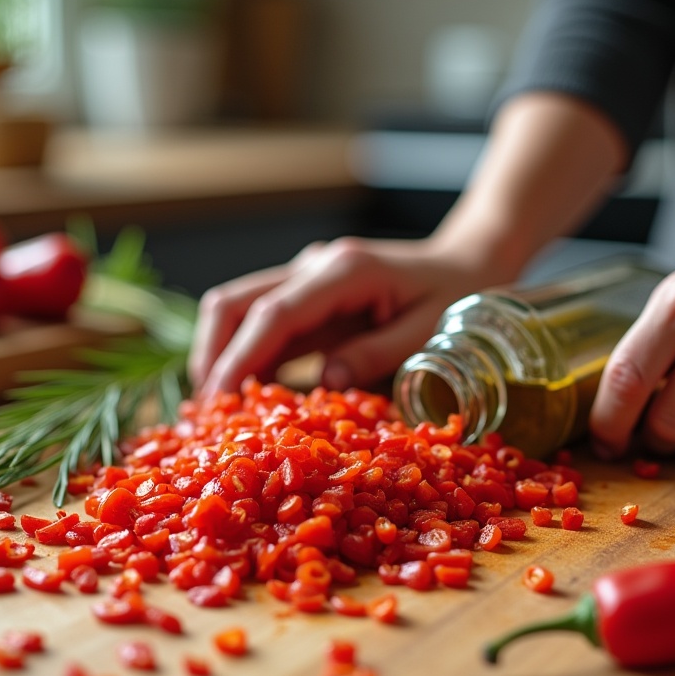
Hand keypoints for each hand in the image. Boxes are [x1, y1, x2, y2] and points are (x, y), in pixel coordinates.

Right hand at [189, 236, 515, 396]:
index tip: (217, 399)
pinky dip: (247, 358)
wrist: (468, 263)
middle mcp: (314, 266)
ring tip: (217, 411)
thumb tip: (327, 380)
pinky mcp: (307, 295)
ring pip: (238, 309)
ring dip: (222, 357)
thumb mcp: (432, 333)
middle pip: (234, 302)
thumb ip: (378, 353)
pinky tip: (247, 398)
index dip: (239, 357)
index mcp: (344, 271)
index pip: (273, 313)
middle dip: (212, 355)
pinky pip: (262, 325)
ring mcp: (306, 277)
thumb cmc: (458, 299)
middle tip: (206, 412)